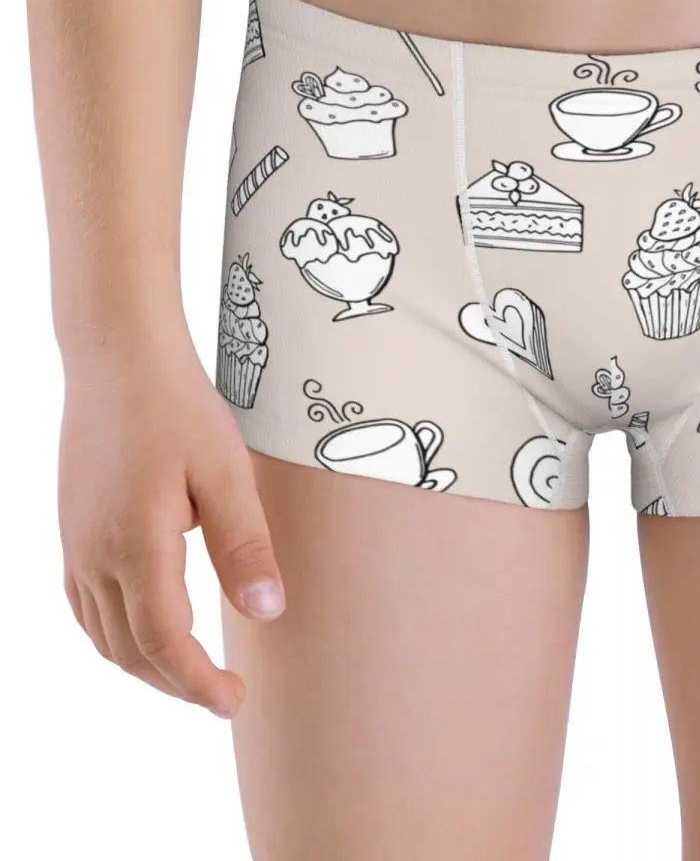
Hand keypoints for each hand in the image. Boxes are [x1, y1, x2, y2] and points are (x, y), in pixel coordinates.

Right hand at [58, 335, 284, 716]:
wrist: (116, 357)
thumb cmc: (177, 407)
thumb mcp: (226, 472)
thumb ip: (244, 545)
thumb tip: (266, 613)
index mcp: (136, 546)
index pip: (164, 643)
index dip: (198, 683)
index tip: (234, 702)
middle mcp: (94, 555)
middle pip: (128, 651)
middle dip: (175, 683)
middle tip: (223, 694)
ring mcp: (74, 543)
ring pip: (102, 634)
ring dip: (145, 664)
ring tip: (191, 671)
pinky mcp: (72, 528)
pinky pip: (84, 604)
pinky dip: (115, 633)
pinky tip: (144, 626)